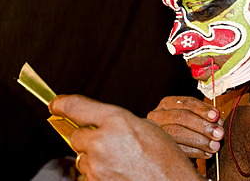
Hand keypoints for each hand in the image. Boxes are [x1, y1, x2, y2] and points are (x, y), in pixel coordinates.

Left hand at [49, 94, 203, 180]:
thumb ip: (119, 122)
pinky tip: (118, 172)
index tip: (56, 104)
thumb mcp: (146, 128)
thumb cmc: (166, 160)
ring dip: (95, 158)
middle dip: (87, 138)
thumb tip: (101, 123)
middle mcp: (102, 142)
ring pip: (82, 158)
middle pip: (76, 136)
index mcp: (117, 121)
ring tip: (120, 161)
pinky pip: (89, 175)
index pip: (76, 106)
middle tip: (108, 143)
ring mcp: (96, 167)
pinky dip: (99, 173)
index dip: (62, 104)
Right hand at [147, 96, 223, 158]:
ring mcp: (157, 131)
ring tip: (215, 146)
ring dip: (200, 140)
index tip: (216, 116)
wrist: (170, 148)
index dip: (202, 109)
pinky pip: (177, 149)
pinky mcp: (159, 147)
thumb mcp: (193, 117)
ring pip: (177, 133)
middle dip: (202, 126)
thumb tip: (217, 120)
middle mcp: (158, 115)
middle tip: (219, 134)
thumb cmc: (186, 128)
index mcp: (168, 103)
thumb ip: (206, 117)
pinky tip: (206, 153)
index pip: (186, 102)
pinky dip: (195, 152)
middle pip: (181, 117)